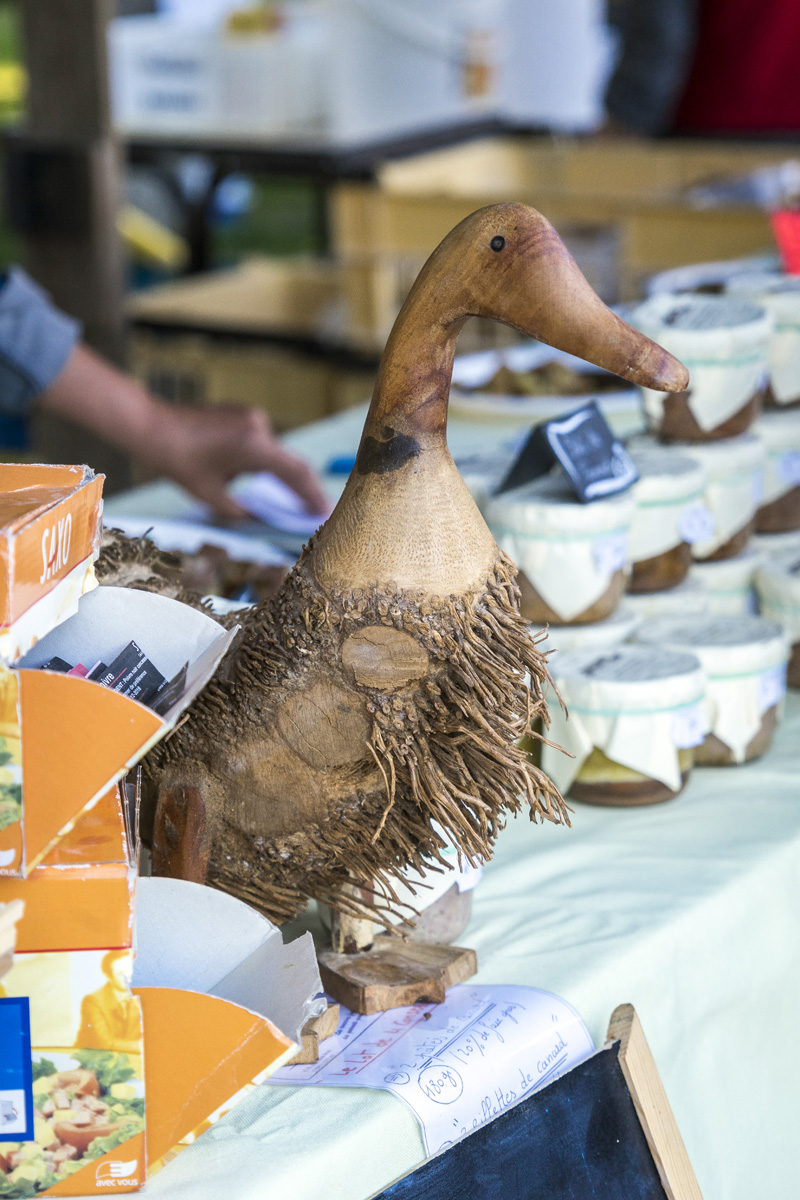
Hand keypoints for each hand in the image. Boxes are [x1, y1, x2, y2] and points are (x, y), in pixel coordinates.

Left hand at [39, 344, 329, 518]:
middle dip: (303, 488)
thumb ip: (240, 511)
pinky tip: (253, 476)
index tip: (325, 512)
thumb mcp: (211, 496)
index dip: (313, 495)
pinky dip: (262, 461)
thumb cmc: (178, 461)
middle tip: (316, 510)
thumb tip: (259, 518)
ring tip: (287, 499)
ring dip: (276, 474)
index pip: (295, 474)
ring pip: (273, 452)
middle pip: (290, 462)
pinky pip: (260, 442)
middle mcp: (258, 427)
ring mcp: (250, 416)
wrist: (152, 426)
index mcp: (254, 447)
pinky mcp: (241, 414)